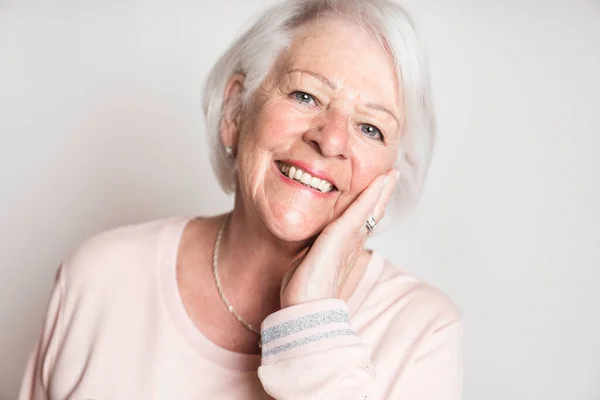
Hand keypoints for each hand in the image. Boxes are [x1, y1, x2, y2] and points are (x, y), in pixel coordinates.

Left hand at [280, 169, 399, 308]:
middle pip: (371, 214)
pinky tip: (379, 181)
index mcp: (344, 249)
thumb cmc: (303, 293)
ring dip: (381, 191)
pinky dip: (370, 195)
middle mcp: (351, 244)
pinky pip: (359, 212)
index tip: (377, 189)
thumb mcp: (308, 262)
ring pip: (369, 210)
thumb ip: (312, 250)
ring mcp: (349, 241)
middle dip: (381, 194)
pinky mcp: (341, 238)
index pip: (360, 222)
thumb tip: (308, 247)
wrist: (305, 311)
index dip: (369, 205)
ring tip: (391, 174)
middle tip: (392, 175)